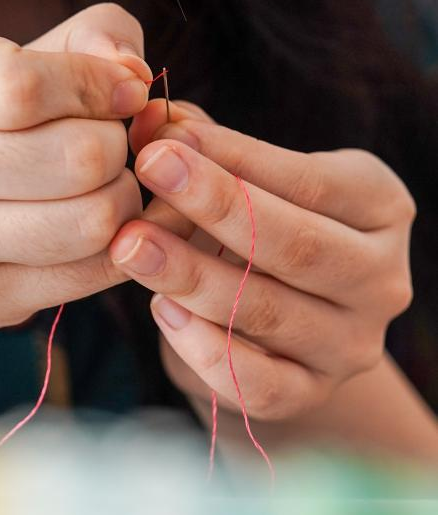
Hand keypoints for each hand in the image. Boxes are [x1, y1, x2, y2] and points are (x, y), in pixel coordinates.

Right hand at [0, 5, 153, 350]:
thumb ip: (77, 44)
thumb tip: (133, 74)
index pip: (25, 85)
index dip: (97, 87)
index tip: (124, 94)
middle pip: (77, 157)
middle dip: (118, 148)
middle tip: (109, 149)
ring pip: (92, 222)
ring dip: (123, 203)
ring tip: (107, 190)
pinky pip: (90, 273)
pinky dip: (117, 250)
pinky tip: (101, 234)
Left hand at [109, 101, 415, 421]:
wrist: (279, 334)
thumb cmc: (262, 238)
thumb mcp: (252, 187)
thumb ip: (211, 153)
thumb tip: (154, 119)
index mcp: (382, 209)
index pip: (310, 182)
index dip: (235, 159)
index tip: (164, 138)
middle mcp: (381, 280)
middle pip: (298, 247)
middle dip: (216, 207)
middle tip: (148, 174)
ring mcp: (350, 346)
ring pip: (268, 313)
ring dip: (192, 276)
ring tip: (131, 245)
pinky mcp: (311, 395)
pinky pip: (257, 382)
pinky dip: (205, 349)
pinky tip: (162, 311)